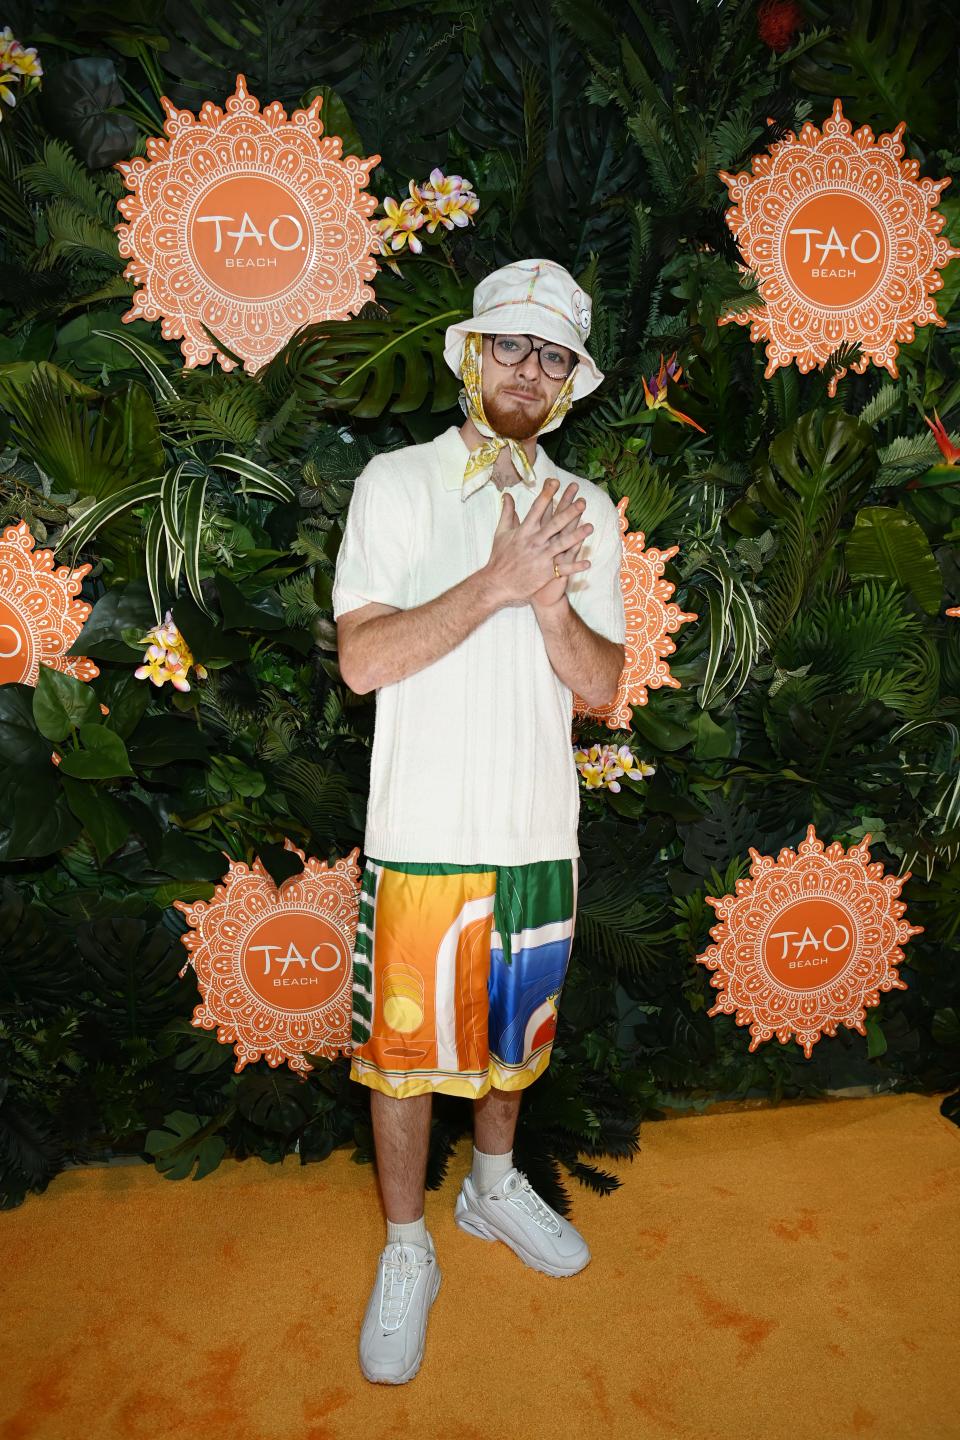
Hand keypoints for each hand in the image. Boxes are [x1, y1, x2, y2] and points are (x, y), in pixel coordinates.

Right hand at [483, 478, 591, 608]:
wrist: (496, 584)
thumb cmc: (499, 557)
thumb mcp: (501, 533)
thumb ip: (507, 513)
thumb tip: (507, 495)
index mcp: (524, 530)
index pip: (537, 508)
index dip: (547, 494)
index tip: (556, 482)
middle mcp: (534, 542)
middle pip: (554, 524)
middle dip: (569, 512)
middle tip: (582, 502)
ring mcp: (540, 557)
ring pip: (561, 544)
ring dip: (577, 536)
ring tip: (590, 527)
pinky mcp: (545, 573)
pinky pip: (563, 569)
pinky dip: (575, 566)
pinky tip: (588, 562)